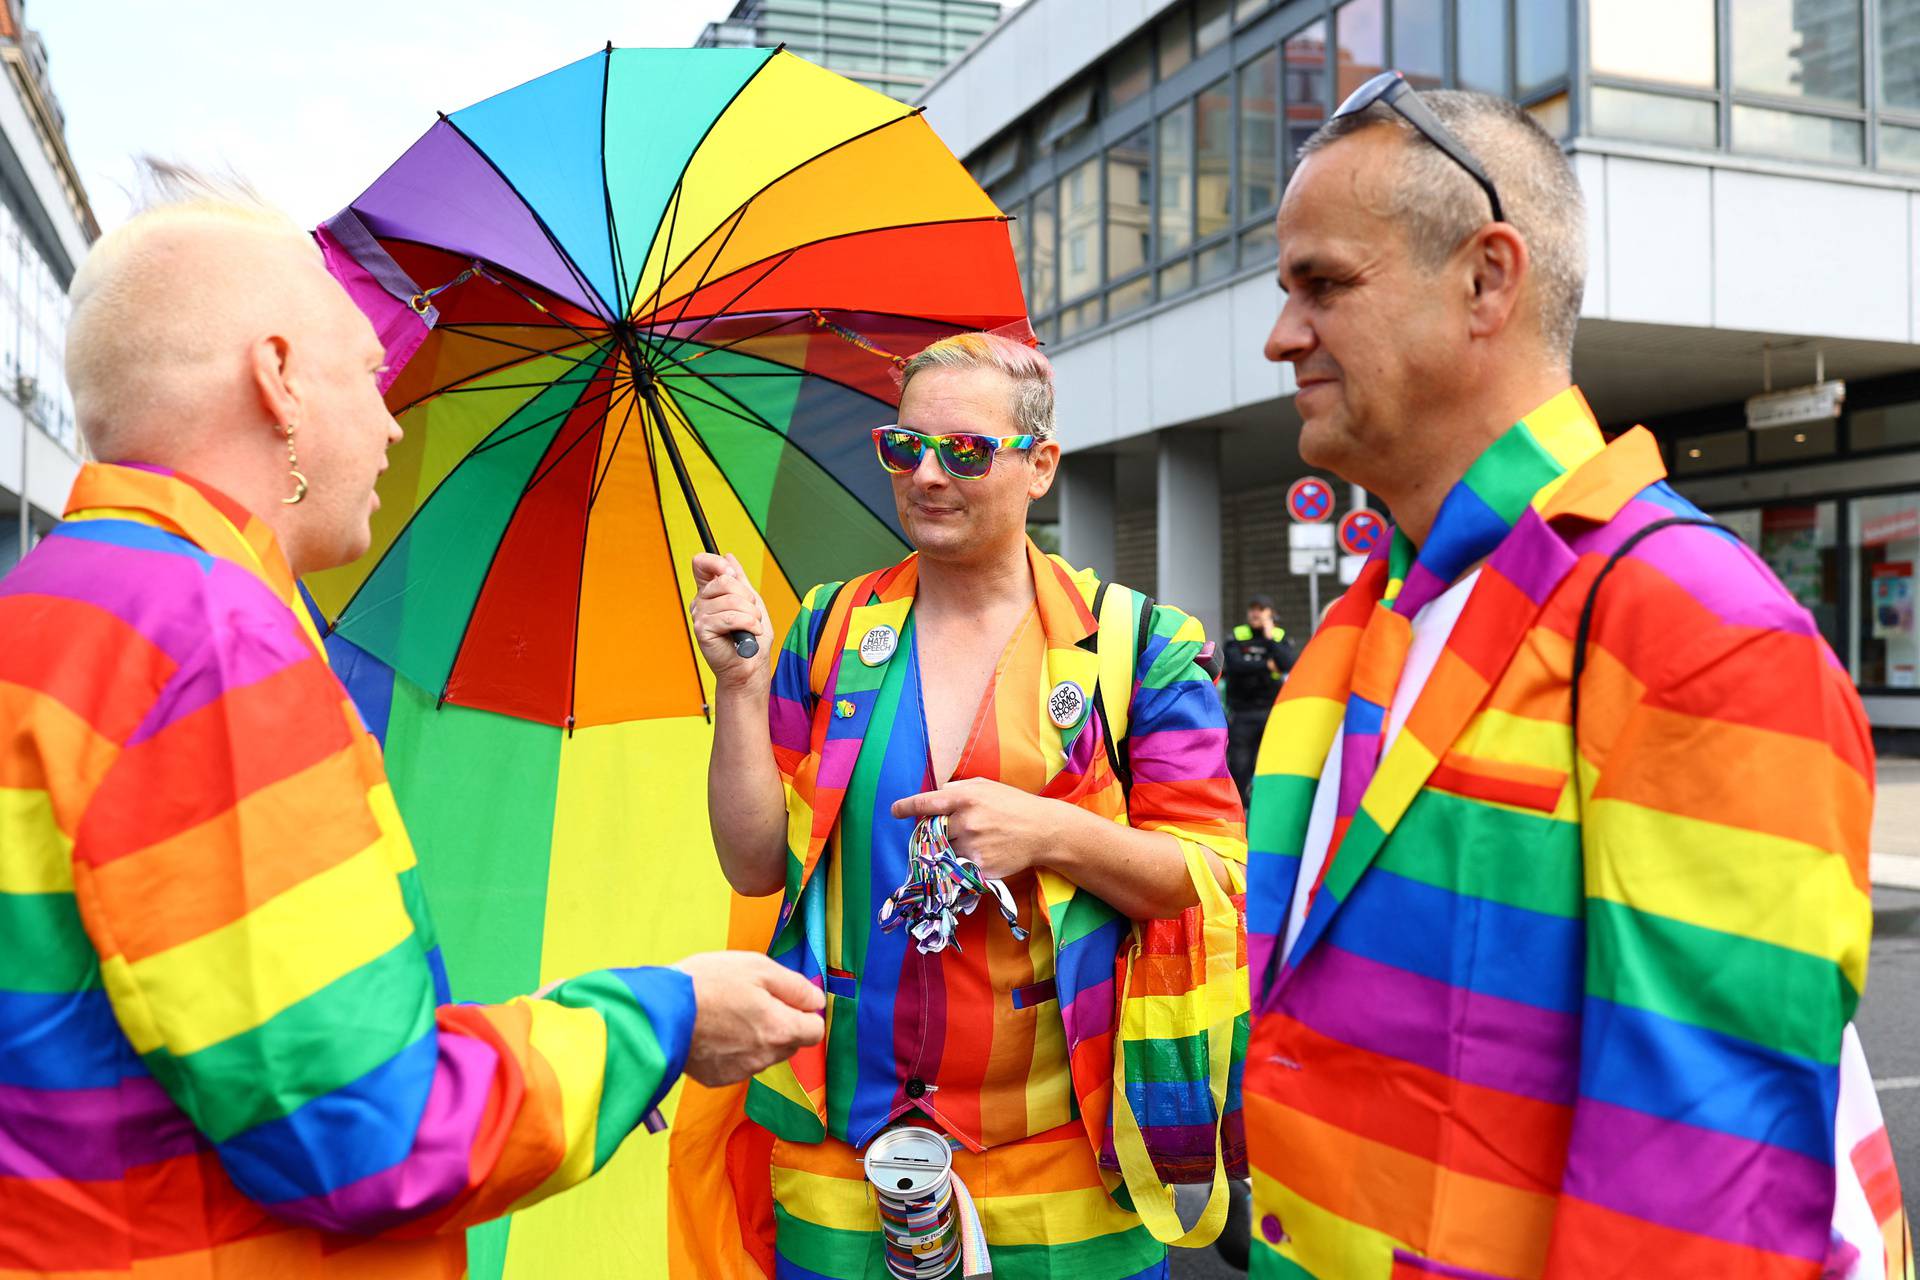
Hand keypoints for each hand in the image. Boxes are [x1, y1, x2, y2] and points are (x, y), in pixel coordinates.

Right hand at [675, 951, 824, 1086]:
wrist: (659, 1012)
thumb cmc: (708, 983)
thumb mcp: (758, 968)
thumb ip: (795, 986)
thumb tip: (816, 1001)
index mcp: (780, 1030)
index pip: (815, 1031)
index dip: (805, 1012)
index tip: (787, 998)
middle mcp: (765, 1057)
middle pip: (790, 1044)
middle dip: (781, 1024)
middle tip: (753, 1000)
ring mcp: (741, 1071)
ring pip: (764, 1054)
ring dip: (757, 1037)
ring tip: (729, 1013)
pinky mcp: (718, 1078)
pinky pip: (738, 1064)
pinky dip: (733, 1050)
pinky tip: (713, 1031)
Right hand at [690, 553, 773, 692]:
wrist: (750, 667)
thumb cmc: (752, 638)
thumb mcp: (751, 602)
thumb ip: (740, 580)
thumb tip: (729, 556)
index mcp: (710, 592)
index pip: (701, 563)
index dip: (715, 562)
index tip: (731, 572)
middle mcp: (700, 602)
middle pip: (724, 581)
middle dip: (748, 597)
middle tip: (752, 614)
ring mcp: (699, 615)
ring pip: (731, 600)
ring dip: (751, 614)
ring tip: (753, 627)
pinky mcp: (702, 630)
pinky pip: (730, 617)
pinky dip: (748, 624)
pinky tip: (750, 634)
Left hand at [890, 778, 1078, 880]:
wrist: (1044, 830)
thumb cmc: (1014, 805)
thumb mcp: (986, 786)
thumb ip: (958, 788)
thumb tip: (936, 794)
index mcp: (964, 798)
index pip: (925, 803)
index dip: (905, 807)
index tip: (895, 811)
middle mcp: (965, 821)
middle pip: (931, 832)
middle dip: (935, 832)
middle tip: (949, 831)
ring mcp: (972, 846)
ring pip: (944, 851)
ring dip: (950, 849)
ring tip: (973, 841)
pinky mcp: (979, 866)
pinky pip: (959, 866)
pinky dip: (964, 862)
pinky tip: (982, 852)